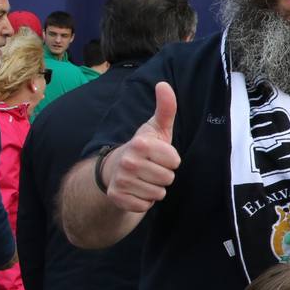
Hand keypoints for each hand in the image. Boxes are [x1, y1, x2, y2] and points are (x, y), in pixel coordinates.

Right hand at [103, 82, 180, 213]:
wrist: (114, 170)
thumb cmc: (143, 148)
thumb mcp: (156, 128)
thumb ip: (165, 108)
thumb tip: (164, 84)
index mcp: (140, 144)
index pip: (175, 161)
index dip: (171, 160)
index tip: (159, 155)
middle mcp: (128, 162)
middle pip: (168, 178)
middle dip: (164, 175)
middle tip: (150, 168)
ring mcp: (121, 181)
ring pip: (158, 193)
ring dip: (154, 188)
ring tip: (143, 178)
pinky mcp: (118, 198)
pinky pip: (146, 205)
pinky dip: (144, 200)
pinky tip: (136, 190)